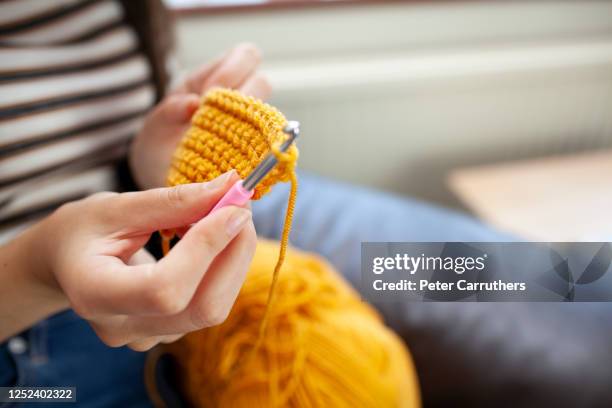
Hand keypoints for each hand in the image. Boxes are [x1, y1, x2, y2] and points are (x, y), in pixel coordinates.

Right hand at [20, 171, 255, 350]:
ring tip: (226, 214)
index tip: (234, 206)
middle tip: (242, 204)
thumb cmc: (81, 231)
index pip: (165, 289)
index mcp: (94, 296)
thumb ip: (172, 201)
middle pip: (201, 307)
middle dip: (234, 252)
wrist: (65, 263)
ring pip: (214, 307)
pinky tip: (215, 237)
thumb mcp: (115, 207)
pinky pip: (212, 303)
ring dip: (235, 257)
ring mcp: (148, 337)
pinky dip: (225, 266)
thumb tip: (230, 187)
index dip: (207, 248)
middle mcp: (123, 329)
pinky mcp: (169, 332)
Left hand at [130, 43, 271, 189]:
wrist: (163, 178)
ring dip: (250, 126)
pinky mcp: (254, 150)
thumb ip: (168, 113)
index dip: (233, 71)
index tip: (210, 96)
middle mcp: (235, 99)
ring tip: (225, 141)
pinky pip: (266, 146)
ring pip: (268, 114)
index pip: (245, 56)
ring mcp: (247, 124)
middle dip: (244, 98)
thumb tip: (194, 103)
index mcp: (212, 81)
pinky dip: (254, 151)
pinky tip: (234, 160)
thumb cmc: (159, 146)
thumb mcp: (155, 127)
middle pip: (262, 82)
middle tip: (221, 120)